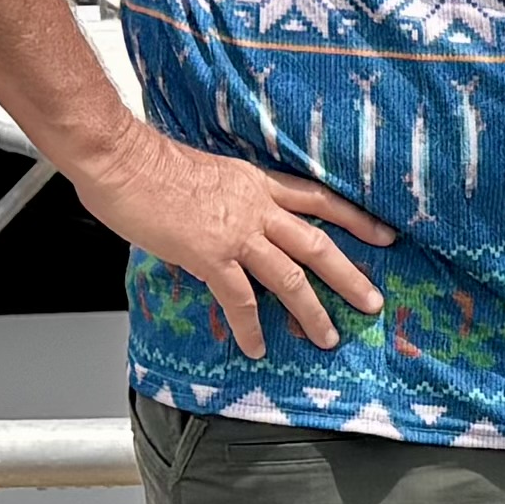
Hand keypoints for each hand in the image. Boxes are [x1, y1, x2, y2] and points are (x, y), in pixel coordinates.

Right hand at [77, 122, 393, 359]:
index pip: (319, 199)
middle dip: (350, 276)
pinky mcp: (209, 254)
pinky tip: (257, 346)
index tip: (384, 235)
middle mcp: (255, 207)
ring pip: (289, 276)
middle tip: (373, 303)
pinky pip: (239, 299)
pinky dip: (250, 326)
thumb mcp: (208, 173)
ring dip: (311, 311)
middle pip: (317, 244)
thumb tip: (230, 223)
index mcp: (257, 183)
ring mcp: (235, 232)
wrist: (119, 157)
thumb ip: (228, 199)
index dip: (355, 219)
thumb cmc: (149, 163)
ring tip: (327, 338)